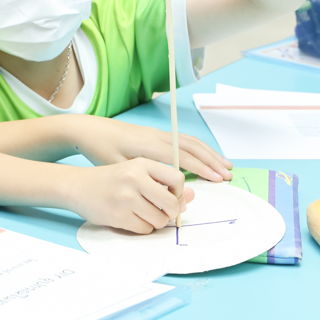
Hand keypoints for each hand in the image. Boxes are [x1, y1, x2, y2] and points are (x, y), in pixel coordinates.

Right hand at [68, 159, 194, 233]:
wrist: (77, 186)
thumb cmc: (111, 180)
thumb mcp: (136, 173)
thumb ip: (163, 183)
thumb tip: (190, 197)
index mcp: (141, 164)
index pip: (177, 178)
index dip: (179, 192)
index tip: (172, 195)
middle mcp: (134, 178)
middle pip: (171, 204)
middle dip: (171, 212)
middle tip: (162, 211)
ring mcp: (125, 198)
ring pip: (159, 220)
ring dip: (156, 221)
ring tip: (145, 214)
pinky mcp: (118, 216)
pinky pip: (145, 229)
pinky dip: (143, 227)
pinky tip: (133, 218)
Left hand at [69, 115, 230, 180]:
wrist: (91, 130)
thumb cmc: (101, 150)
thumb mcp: (118, 165)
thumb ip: (141, 175)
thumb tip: (164, 188)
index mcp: (149, 145)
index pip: (182, 157)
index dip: (202, 168)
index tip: (217, 178)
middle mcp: (158, 136)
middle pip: (192, 147)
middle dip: (212, 161)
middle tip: (229, 174)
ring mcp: (158, 133)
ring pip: (191, 142)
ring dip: (210, 153)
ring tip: (225, 165)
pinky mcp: (157, 134)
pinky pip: (184, 140)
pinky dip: (199, 148)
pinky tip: (207, 156)